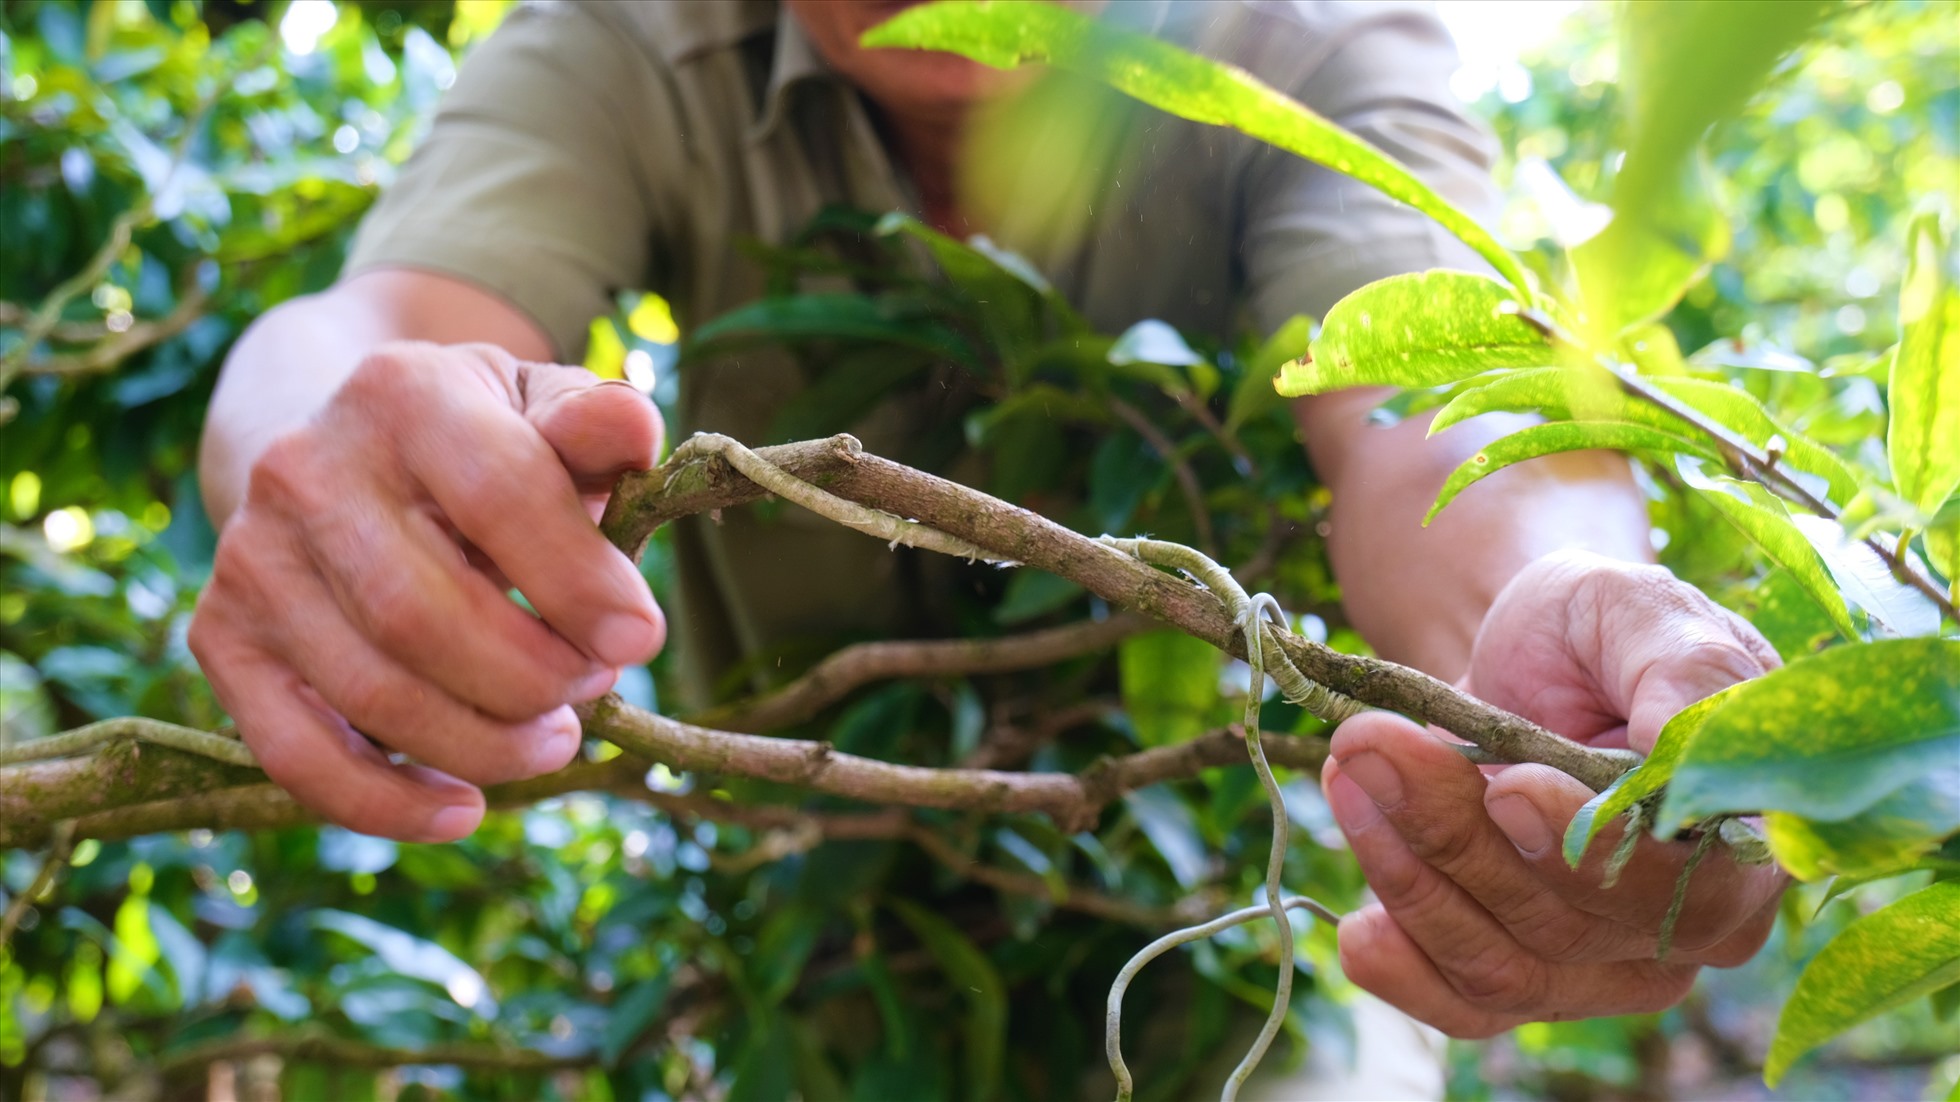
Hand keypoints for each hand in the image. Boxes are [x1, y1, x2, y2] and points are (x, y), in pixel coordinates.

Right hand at [188, 342, 663, 840]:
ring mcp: (252, 556)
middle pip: (423, 612)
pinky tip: (463, 807)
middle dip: (532, 675)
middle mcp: (306, 467)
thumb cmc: (482, 442)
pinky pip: (295, 752)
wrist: (344, 448)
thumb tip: (630, 429)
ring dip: (483, 742)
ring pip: (371, 691)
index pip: (499, 494)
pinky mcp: (223, 637)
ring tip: (552, 738)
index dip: (578, 582)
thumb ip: (594, 422)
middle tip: (592, 686)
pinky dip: (385, 801)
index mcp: (403, 394)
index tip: (641, 639)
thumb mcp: (544, 407)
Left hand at [1321, 549, 1787, 1035]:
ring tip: (1349, 775)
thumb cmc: (1596, 628)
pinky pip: (1470, 1006)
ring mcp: (1610, 961)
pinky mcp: (1530, 973)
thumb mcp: (1638, 608)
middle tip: (1371, 742)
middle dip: (1457, 835)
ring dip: (1408, 876)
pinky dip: (1406, 972)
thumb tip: (1675, 736)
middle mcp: (1694, 920)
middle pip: (1573, 926)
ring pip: (1507, 964)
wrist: (1527, 652)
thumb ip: (1678, 666)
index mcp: (1746, 832)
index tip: (1506, 783)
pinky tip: (1358, 929)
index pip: (1686, 881)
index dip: (1591, 847)